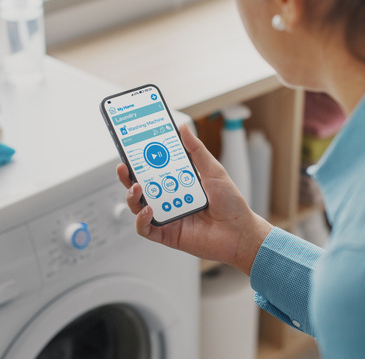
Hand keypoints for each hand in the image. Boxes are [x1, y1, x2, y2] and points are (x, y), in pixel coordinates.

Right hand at [116, 124, 272, 274]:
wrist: (240, 232)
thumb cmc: (231, 204)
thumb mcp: (214, 170)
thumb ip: (196, 150)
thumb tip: (183, 128)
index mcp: (178, 183)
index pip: (152, 169)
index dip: (139, 159)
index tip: (131, 147)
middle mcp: (169, 199)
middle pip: (140, 187)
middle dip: (128, 176)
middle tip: (125, 166)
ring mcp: (167, 216)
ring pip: (138, 206)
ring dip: (132, 196)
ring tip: (137, 187)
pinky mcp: (166, 235)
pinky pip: (145, 228)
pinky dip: (141, 219)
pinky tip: (149, 210)